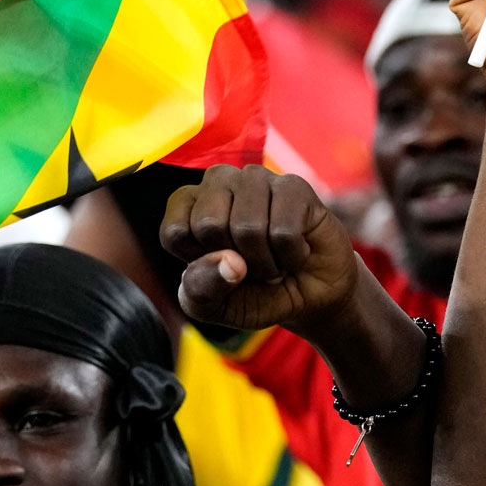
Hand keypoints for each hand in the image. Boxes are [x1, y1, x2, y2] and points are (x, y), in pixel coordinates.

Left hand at [160, 166, 362, 333]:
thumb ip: (201, 291)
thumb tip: (228, 261)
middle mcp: (219, 182)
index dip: (200, 265)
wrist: (310, 299)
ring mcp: (257, 180)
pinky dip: (292, 257)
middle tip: (251, 266)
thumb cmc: (255, 295)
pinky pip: (284, 231)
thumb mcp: (215, 306)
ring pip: (248, 227)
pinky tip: (296, 251)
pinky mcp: (294, 186)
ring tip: (274, 261)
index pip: (174, 232)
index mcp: (189, 205)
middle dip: (235, 263)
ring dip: (266, 263)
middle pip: (209, 225)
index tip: (219, 268)